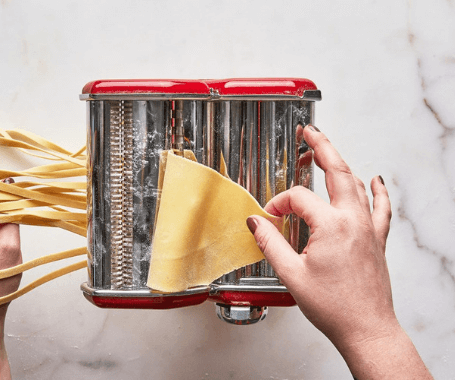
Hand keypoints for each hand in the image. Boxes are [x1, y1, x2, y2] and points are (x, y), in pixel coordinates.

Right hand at [247, 125, 431, 378]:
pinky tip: (377, 179)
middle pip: (337, 172)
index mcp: (331, 226)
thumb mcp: (291, 274)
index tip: (269, 217)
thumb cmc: (334, 306)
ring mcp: (369, 229)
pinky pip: (381, 207)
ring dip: (342, 164)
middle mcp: (354, 221)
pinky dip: (378, 190)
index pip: (298, 199)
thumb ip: (270, 242)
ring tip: (329, 151)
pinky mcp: (377, 240)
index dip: (279, 204)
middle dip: (321, 148)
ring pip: (357, 184)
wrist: (367, 329)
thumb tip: (256, 222)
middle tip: (309, 132)